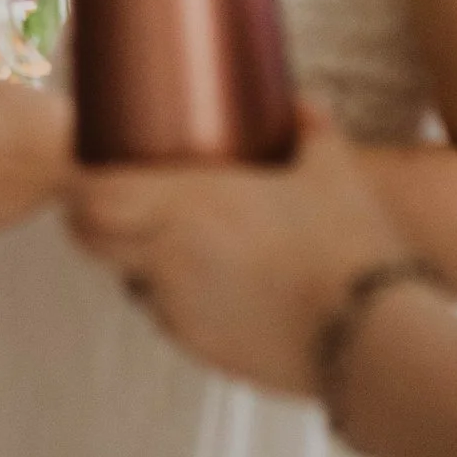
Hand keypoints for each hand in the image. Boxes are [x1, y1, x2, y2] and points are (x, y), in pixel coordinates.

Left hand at [67, 105, 404, 397]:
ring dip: (139, 266)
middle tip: (114, 207)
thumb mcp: (333, 170)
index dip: (80, 188)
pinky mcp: (206, 353)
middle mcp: (169, 260)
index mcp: (187, 206)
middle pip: (91, 243)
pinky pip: (173, 322)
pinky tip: (222, 291)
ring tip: (177, 248)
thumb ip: (311, 128)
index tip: (90, 173)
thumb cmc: (351, 246)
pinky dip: (179, 305)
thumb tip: (303, 103)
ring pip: (132, 286)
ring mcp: (183, 313)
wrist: (376, 343)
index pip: (90, 200)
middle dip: (92, 225)